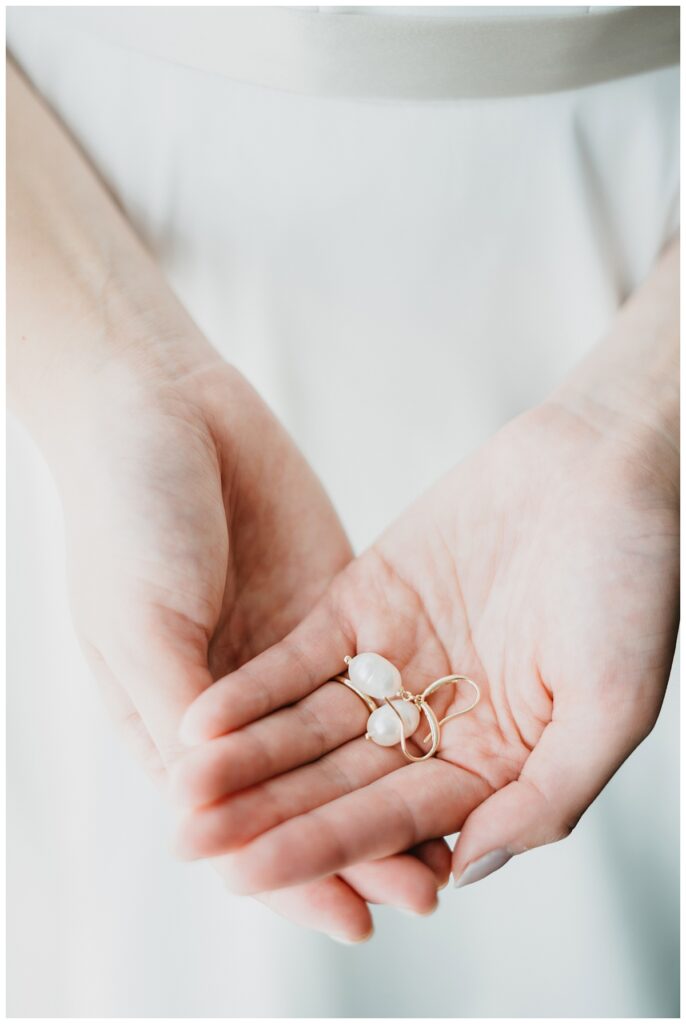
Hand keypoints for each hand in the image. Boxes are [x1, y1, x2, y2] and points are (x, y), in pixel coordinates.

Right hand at [59, 355, 447, 935]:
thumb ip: (181, 713)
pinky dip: (406, 717)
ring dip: (393, 790)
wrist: (164, 408)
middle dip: (360, 843)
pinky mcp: (335, 606)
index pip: (241, 819)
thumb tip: (212, 813)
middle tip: (423, 892)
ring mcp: (290, 653)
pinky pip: (374, 674)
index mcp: (172, 721)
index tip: (352, 913)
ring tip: (452, 839)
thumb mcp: (141, 623)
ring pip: (349, 741)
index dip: (294, 868)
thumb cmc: (127, 518)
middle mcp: (236, 700)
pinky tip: (453, 749)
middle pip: (305, 790)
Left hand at [173, 393, 677, 892]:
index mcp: (497, 764)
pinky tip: (203, 715)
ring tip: (183, 785)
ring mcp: (398, 665)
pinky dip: (256, 686)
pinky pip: (303, 656)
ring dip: (245, 756)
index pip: (398, 822)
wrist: (601, 465)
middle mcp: (439, 725)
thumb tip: (462, 869)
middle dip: (265, 813)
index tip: (254, 873)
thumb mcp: (612, 703)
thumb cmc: (632, 582)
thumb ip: (546, 797)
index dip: (324, 850)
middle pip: (337, 783)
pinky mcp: (365, 606)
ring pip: (310, 726)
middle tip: (193, 841)